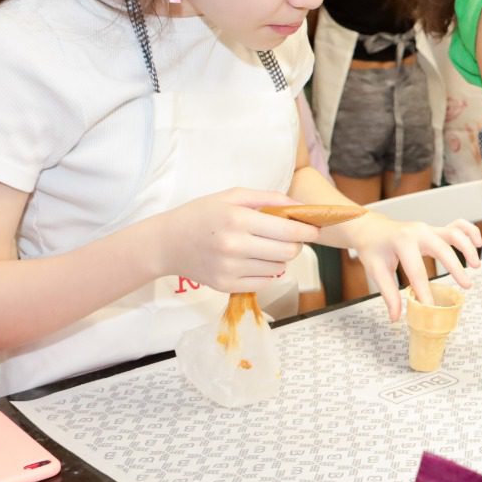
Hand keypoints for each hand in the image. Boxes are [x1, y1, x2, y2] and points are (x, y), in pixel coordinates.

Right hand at [155, 188, 316, 291]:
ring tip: (267, 247)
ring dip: (281, 258)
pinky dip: (268, 272)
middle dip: (296, 245)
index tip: (314, 229)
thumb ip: (267, 198)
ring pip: (278, 268)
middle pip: (288, 252)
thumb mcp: (231, 196)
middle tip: (291, 238)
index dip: (307, 231)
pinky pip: (264, 282)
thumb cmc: (201, 214)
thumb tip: (297, 206)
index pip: (288, 231)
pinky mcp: (226, 286)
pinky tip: (257, 260)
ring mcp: (230, 269)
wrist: (167, 242)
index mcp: (237, 219)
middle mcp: (235, 246)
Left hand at [344, 214, 481, 320]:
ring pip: (454, 233)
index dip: (425, 291)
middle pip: (442, 249)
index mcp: (402, 242)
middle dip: (455, 267)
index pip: (417, 271)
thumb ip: (389, 294)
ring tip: (476, 266)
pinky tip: (478, 243)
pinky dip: (469, 231)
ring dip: (467, 248)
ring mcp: (429, 228)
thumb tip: (397, 317)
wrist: (371, 229)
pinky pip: (456, 225)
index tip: (432, 307)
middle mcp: (418, 232)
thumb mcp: (376, 271)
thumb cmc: (373, 249)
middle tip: (466, 286)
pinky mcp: (434, 229)